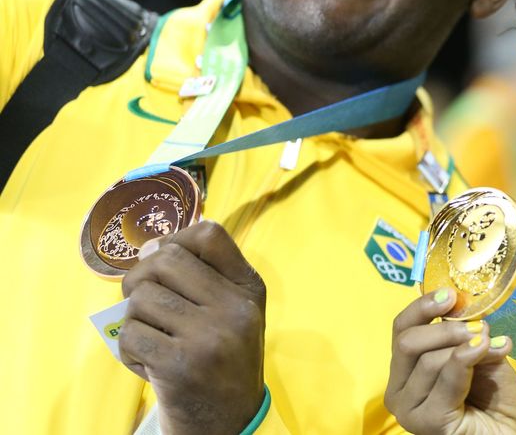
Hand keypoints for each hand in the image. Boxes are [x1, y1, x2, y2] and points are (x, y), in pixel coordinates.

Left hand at [119, 220, 266, 434]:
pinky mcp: (178, 365)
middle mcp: (235, 308)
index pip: (209, 235)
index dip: (175, 239)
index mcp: (249, 289)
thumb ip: (202, 279)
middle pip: (164, 260)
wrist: (231, 422)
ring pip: (140, 299)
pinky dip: (129, 350)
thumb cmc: (223, 360)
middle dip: (140, 278)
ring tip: (153, 340)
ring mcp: (208, 337)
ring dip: (135, 320)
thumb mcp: (232, 313)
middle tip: (143, 302)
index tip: (164, 261)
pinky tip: (149, 363)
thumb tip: (148, 248)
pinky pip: (129, 335)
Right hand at [386, 290, 515, 434]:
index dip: (423, 307)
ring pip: (429, 360)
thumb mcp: (480, 353)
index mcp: (406, 369)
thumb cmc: (492, 396)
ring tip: (492, 345)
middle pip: (408, 342)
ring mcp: (409, 409)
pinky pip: (445, 379)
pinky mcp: (427, 423)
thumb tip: (468, 311)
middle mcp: (400, 389)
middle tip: (478, 326)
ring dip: (464, 346)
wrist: (508, 432)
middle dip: (445, 328)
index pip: (401, 328)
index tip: (450, 295)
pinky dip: (465, 360)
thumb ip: (467, 333)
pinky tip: (483, 350)